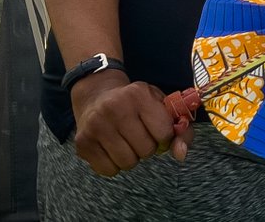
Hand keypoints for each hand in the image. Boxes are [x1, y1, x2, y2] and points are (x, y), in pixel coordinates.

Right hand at [70, 71, 193, 175]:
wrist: (96, 95)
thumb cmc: (135, 102)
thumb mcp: (160, 104)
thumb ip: (180, 128)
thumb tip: (181, 154)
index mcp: (138, 94)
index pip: (164, 132)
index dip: (165, 137)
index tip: (158, 131)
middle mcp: (114, 108)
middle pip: (146, 150)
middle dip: (148, 147)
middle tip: (140, 136)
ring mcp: (96, 126)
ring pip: (128, 163)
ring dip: (132, 157)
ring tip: (127, 141)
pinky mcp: (82, 143)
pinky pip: (109, 170)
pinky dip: (115, 164)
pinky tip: (112, 147)